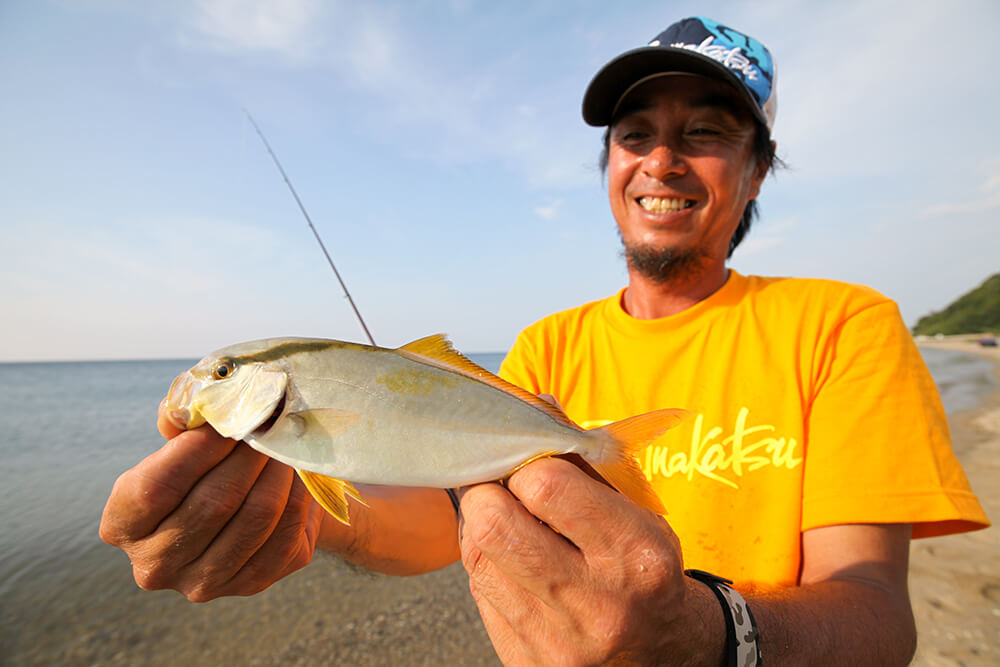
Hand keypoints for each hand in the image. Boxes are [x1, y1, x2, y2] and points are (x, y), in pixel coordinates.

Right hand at [99, 400, 324, 600]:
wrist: (243, 506)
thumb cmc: (205, 466)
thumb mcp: (180, 440)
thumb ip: (179, 419)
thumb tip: (190, 405)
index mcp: (123, 526)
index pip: (155, 488)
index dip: (198, 449)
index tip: (230, 420)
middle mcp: (155, 565)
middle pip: (213, 503)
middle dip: (248, 456)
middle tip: (270, 426)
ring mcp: (203, 583)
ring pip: (256, 517)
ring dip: (278, 473)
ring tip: (285, 446)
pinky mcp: (250, 585)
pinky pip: (285, 535)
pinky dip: (297, 498)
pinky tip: (297, 475)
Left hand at [458, 457, 722, 665]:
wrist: (662, 652)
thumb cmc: (644, 566)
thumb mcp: (637, 510)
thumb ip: (584, 461)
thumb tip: (535, 405)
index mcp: (636, 553)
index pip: (545, 485)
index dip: (526, 464)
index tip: (531, 464)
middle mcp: (598, 604)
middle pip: (495, 525)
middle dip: (487, 492)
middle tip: (500, 485)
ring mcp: (559, 642)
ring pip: (477, 557)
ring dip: (482, 527)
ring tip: (506, 519)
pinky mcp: (527, 664)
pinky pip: (479, 594)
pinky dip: (486, 565)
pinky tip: (511, 560)